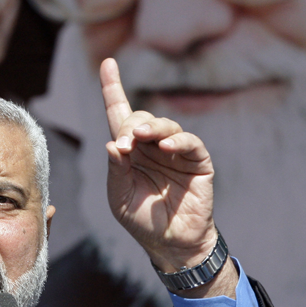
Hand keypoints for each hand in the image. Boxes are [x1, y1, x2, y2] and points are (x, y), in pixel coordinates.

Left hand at [99, 58, 220, 277]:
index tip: (107, 63)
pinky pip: (189, 142)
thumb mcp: (119, 196)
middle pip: (140, 116)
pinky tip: (167, 146)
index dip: (113, 88)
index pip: (120, 113)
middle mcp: (152, 145)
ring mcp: (176, 151)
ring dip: (151, 127)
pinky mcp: (198, 161)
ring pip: (164, 124)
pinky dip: (177, 140)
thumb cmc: (142, 219)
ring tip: (140, 137)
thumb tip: (113, 143)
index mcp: (130, 150)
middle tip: (125, 144)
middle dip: (130, 125)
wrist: (171, 244)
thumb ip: (116, 169)